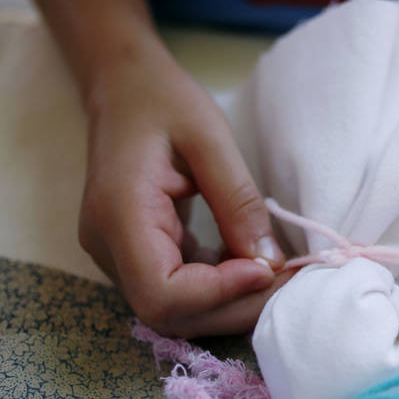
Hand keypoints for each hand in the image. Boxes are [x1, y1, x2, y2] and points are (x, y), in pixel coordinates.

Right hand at [78, 51, 291, 337]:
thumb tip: (270, 263)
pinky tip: (253, 263)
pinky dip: (219, 286)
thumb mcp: (210, 138)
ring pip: (175, 309)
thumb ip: (238, 201)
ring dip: (231, 301)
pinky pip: (177, 287)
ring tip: (279, 273)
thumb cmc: (163, 100)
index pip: (161, 292)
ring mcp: (117, 255)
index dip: (217, 294)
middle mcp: (108, 246)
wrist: (123, 86)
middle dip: (234, 306)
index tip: (267, 268)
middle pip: (169, 312)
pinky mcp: (135, 254)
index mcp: (119, 214)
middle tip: (290, 281)